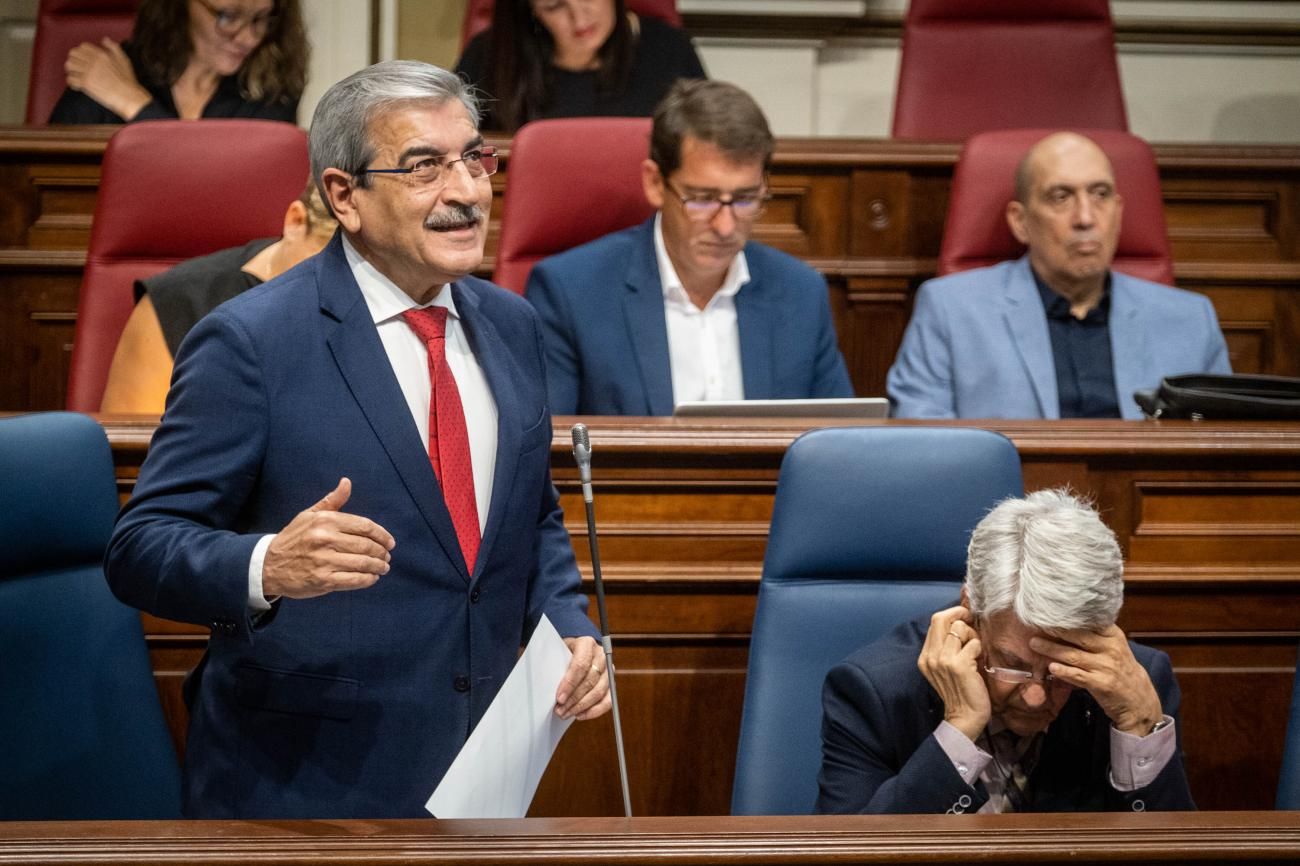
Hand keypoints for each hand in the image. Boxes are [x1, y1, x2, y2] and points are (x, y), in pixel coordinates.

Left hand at [64, 38, 151, 119]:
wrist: (128, 96)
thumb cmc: (128, 80)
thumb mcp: (124, 60)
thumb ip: (114, 48)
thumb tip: (105, 40)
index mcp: (102, 54)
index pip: (83, 46)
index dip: (82, 52)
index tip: (83, 57)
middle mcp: (93, 62)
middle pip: (73, 54)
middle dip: (74, 59)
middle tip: (78, 66)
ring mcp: (88, 72)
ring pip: (69, 65)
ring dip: (71, 69)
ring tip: (76, 74)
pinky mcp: (86, 84)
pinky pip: (70, 79)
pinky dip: (72, 81)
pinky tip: (77, 84)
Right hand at [262, 478, 394, 599]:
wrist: (268, 565)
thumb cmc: (293, 538)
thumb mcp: (309, 515)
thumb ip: (332, 501)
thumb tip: (347, 482)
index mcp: (326, 521)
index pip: (365, 526)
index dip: (382, 535)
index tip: (390, 542)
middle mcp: (326, 539)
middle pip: (366, 545)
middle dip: (382, 553)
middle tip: (387, 557)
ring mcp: (324, 561)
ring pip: (363, 563)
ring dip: (378, 567)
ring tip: (383, 568)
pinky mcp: (323, 580)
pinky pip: (353, 580)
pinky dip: (367, 580)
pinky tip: (372, 578)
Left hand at [555, 635, 610, 720]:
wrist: (576, 648)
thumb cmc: (563, 651)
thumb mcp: (556, 651)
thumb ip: (554, 664)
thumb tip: (546, 684)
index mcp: (586, 643)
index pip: (581, 665)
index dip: (570, 683)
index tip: (559, 698)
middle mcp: (601, 655)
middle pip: (590, 680)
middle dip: (574, 698)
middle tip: (560, 710)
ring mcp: (608, 669)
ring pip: (599, 691)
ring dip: (582, 706)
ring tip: (566, 713)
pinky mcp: (611, 682)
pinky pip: (608, 700)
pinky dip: (595, 710)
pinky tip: (580, 715)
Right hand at [917, 606, 989, 740]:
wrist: (965, 718)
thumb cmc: (961, 692)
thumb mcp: (946, 667)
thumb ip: (947, 646)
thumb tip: (961, 620)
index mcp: (925, 656)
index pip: (935, 621)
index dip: (953, 615)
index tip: (966, 620)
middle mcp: (930, 656)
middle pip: (941, 618)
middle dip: (961, 615)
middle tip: (972, 623)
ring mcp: (942, 660)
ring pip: (960, 628)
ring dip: (973, 636)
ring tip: (975, 651)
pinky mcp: (958, 665)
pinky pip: (974, 643)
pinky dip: (980, 649)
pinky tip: (979, 662)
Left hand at [1030, 625, 1163, 735]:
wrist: (1138, 699)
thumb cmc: (1119, 669)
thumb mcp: (1113, 647)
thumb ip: (1094, 634)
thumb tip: (1064, 618)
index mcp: (1113, 635)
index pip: (1089, 621)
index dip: (1067, 615)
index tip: (1047, 609)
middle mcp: (1111, 648)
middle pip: (1078, 636)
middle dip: (1054, 630)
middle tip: (1034, 624)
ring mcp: (1107, 667)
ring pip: (1074, 655)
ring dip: (1052, 649)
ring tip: (1034, 644)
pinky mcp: (1102, 684)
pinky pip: (1078, 676)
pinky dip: (1064, 671)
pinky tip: (1051, 667)